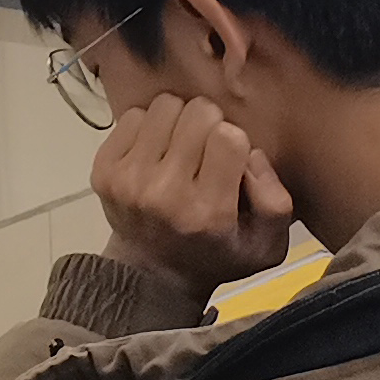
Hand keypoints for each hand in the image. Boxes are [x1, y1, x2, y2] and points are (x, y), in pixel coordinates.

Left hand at [90, 94, 294, 297]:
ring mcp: (129, 179)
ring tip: (181, 148)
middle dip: (209, 125)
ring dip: (178, 121)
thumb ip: (276, 202)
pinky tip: (156, 153)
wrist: (152, 273)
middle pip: (198, 113)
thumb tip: (252, 154)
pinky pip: (134, 115)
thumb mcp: (265, 246)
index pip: (229, 137)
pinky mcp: (104, 169)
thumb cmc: (215, 253)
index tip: (229, 162)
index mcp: (208, 213)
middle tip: (205, 150)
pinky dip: (149, 128)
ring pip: (165, 106)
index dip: (235, 142)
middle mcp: (165, 194)